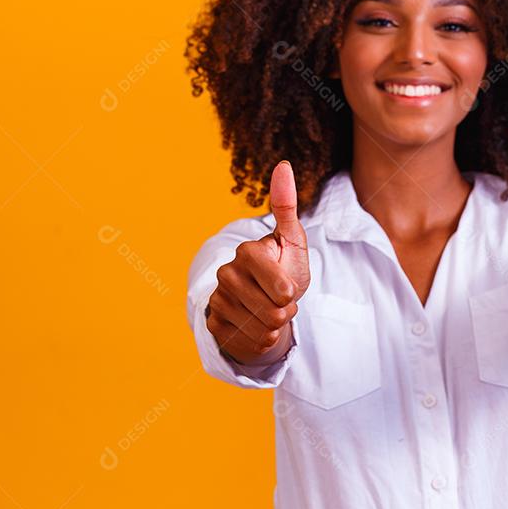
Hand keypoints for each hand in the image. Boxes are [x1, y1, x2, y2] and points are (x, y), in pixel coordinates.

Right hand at [206, 160, 311, 364]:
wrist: (264, 299)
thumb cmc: (284, 265)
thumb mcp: (292, 239)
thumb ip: (286, 206)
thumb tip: (282, 164)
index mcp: (247, 252)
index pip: (283, 289)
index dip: (293, 292)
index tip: (289, 284)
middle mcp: (226, 274)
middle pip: (275, 313)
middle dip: (286, 311)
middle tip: (281, 299)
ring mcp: (218, 300)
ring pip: (263, 330)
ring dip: (276, 326)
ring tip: (270, 309)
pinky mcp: (214, 324)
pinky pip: (251, 344)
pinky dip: (262, 340)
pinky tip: (257, 325)